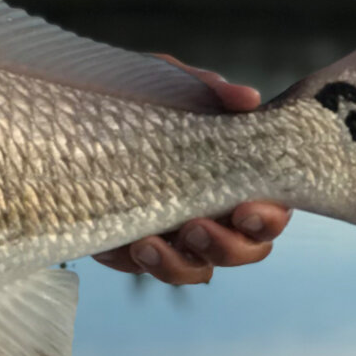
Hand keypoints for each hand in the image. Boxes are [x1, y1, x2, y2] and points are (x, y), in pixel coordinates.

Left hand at [91, 55, 291, 285]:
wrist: (83, 111)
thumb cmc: (145, 98)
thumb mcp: (173, 84)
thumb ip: (210, 90)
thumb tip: (248, 98)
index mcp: (236, 178)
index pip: (271, 213)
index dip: (267, 220)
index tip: (244, 210)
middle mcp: (215, 212)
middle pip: (244, 252)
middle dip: (225, 247)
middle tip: (193, 228)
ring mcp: (176, 233)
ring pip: (194, 270)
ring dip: (177, 264)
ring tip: (147, 244)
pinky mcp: (135, 244)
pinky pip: (139, 267)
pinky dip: (130, 260)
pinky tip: (115, 244)